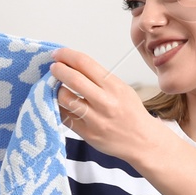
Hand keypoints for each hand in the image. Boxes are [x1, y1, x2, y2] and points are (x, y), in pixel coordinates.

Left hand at [48, 47, 169, 165]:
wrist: (142, 141)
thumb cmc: (131, 113)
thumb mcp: (122, 89)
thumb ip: (100, 79)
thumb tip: (74, 66)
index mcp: (114, 86)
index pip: (85, 63)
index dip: (67, 55)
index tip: (58, 53)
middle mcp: (105, 102)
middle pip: (73, 79)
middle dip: (58, 69)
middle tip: (53, 67)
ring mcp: (95, 119)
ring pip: (65, 98)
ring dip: (56, 90)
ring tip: (57, 88)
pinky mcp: (87, 134)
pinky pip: (65, 117)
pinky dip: (59, 108)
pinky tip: (60, 104)